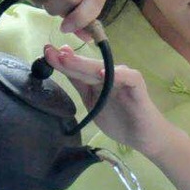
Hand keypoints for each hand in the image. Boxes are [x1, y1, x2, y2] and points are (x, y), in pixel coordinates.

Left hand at [41, 45, 177, 158]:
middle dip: (69, 60)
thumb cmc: (119, 120)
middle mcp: (112, 73)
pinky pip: (128, 77)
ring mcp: (125, 78)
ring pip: (103, 69)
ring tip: (68, 59)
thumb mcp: (92, 102)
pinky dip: (116, 75)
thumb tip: (60, 65)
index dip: (63, 60)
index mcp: (99, 77)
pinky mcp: (138, 85)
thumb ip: (79, 84)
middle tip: (50, 52)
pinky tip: (103, 74)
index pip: (79, 68)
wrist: (143, 137)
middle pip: (88, 66)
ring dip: (85, 64)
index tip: (45, 52)